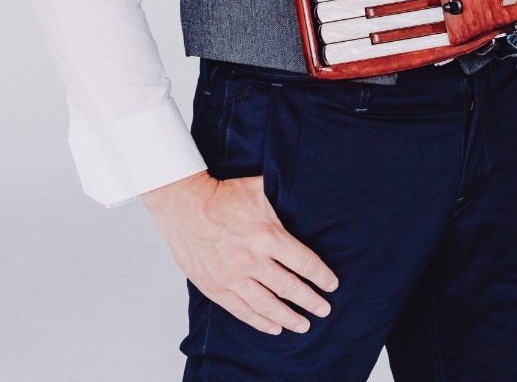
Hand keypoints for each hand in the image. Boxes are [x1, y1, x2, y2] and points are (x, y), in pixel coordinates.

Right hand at [142, 171, 337, 335]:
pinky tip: (274, 328)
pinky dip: (260, 322)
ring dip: (289, 318)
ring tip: (304, 326)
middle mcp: (252, 261)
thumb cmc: (223, 195)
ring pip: (267, 306)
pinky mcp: (216, 288)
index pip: (304, 263)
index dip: (321, 277)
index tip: (332, 285)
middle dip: (311, 301)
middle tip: (325, 310)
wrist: (184, 207)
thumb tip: (310, 191)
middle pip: (290, 288)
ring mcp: (233, 277)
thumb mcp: (260, 189)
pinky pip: (242, 311)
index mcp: (267, 236)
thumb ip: (285, 196)